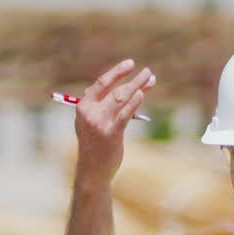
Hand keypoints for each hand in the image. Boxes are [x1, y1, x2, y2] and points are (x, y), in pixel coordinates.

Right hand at [73, 59, 155, 184]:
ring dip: (138, 87)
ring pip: (122, 99)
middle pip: (115, 90)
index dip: (117, 72)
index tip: (130, 64)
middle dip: (134, 80)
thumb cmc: (95, 144)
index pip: (101, 83)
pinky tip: (142, 94)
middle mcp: (90, 112)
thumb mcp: (93, 122)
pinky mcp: (111, 134)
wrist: (92, 170)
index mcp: (83, 107)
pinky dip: (134, 103)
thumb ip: (105, 105)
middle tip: (148, 72)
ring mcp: (100, 123)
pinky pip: (124, 115)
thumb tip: (128, 88)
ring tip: (151, 79)